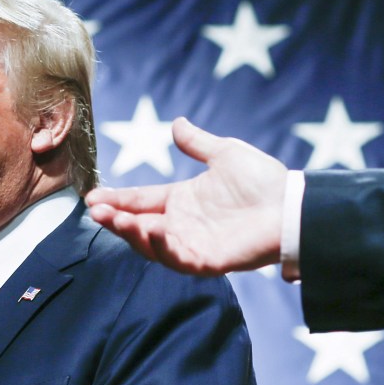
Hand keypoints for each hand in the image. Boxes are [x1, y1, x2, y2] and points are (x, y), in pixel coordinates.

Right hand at [85, 118, 287, 275]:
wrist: (292, 205)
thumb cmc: (262, 180)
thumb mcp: (225, 154)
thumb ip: (198, 143)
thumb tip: (177, 124)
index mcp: (180, 200)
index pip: (140, 200)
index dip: (116, 200)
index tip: (91, 198)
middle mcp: (180, 225)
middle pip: (137, 224)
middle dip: (115, 219)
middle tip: (96, 211)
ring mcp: (191, 244)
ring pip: (150, 244)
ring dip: (131, 233)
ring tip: (118, 220)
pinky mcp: (206, 260)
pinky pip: (177, 258)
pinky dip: (163, 248)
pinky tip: (154, 231)